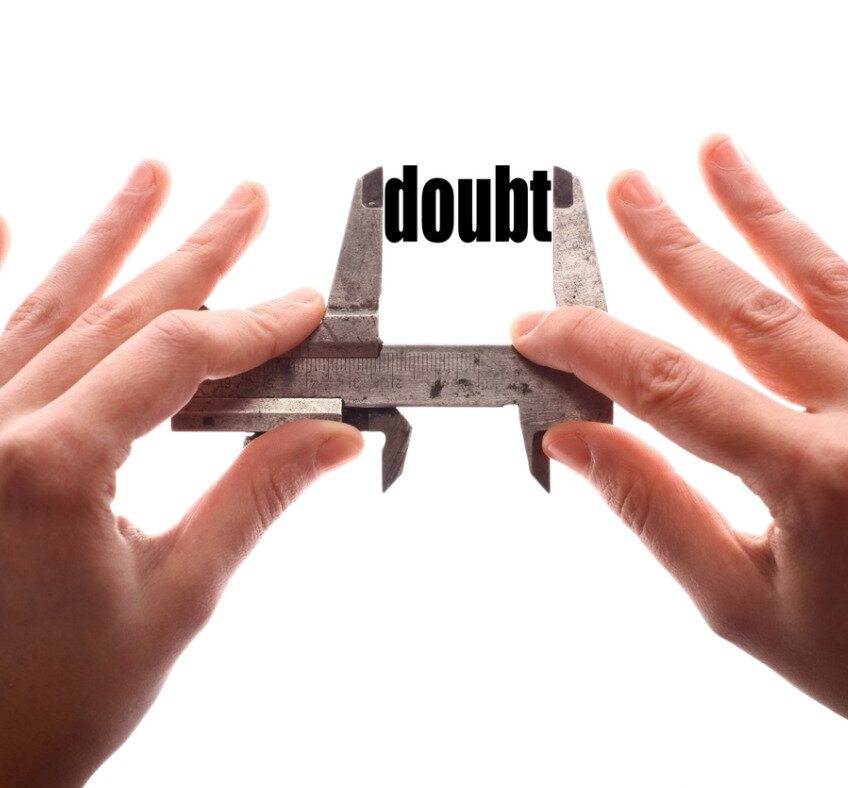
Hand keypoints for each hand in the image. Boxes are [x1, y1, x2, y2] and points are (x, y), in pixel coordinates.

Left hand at [0, 164, 361, 785]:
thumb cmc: (53, 702)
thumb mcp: (177, 596)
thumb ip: (256, 496)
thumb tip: (332, 438)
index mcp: (50, 466)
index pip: (176, 357)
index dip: (252, 324)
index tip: (303, 305)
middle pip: (116, 313)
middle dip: (193, 253)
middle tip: (248, 200)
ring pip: (42, 309)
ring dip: (106, 240)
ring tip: (151, 176)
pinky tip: (11, 227)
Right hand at [512, 136, 847, 784]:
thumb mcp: (739, 603)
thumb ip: (654, 510)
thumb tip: (576, 439)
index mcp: (814, 478)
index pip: (670, 386)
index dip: (592, 347)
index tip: (539, 326)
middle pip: (748, 309)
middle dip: (673, 245)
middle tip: (625, 191)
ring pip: (832, 281)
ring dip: (764, 213)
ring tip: (715, 153)